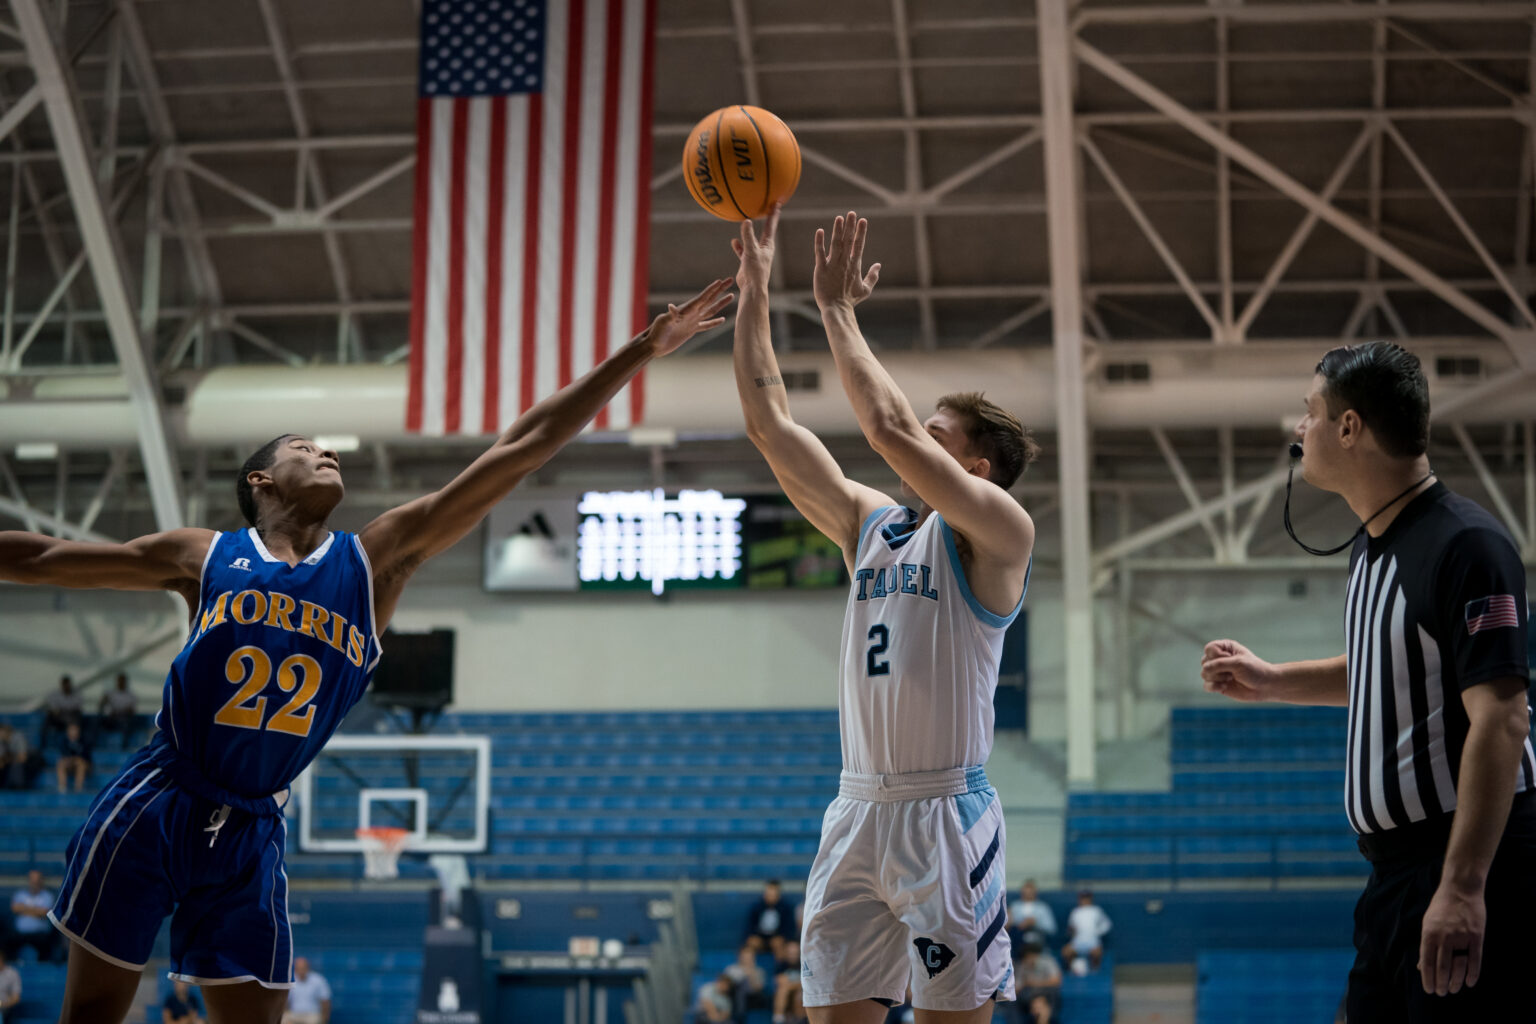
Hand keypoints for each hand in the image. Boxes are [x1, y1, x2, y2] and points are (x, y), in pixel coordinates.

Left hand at [643, 278, 734, 356]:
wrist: (653, 345)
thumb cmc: (656, 333)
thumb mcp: (662, 323)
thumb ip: (669, 315)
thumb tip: (671, 307)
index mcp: (686, 310)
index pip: (702, 298)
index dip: (712, 290)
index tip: (721, 281)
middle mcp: (691, 313)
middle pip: (709, 299)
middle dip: (720, 290)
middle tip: (730, 280)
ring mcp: (692, 322)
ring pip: (711, 310)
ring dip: (721, 303)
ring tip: (731, 295)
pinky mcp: (691, 330)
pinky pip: (706, 325)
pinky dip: (714, 322)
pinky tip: (722, 319)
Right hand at [731, 204, 779, 290]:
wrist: (752, 288)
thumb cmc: (755, 270)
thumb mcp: (751, 251)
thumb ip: (748, 236)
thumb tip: (747, 221)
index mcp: (768, 245)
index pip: (771, 225)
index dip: (773, 213)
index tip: (777, 202)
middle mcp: (764, 248)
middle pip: (766, 229)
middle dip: (767, 218)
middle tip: (768, 206)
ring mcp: (756, 254)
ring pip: (753, 239)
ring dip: (750, 232)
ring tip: (748, 221)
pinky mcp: (748, 261)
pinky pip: (743, 250)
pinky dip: (739, 246)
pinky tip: (734, 241)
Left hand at [813, 210, 880, 309]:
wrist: (836, 309)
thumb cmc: (850, 300)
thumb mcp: (865, 289)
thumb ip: (873, 276)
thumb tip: (879, 265)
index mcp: (855, 265)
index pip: (859, 245)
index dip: (861, 232)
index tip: (863, 220)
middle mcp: (844, 262)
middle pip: (848, 240)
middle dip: (850, 226)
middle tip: (851, 213)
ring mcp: (833, 265)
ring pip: (836, 244)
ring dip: (838, 230)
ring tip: (839, 218)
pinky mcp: (821, 269)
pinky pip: (820, 253)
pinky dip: (819, 242)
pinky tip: (820, 231)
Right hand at [1200, 639, 1276, 702]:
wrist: (1265, 686)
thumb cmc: (1255, 670)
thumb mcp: (1238, 663)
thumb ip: (1219, 664)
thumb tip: (1204, 670)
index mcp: (1225, 648)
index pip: (1209, 649)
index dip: (1218, 655)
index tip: (1231, 659)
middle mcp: (1219, 659)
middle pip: (1204, 662)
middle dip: (1218, 668)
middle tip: (1233, 671)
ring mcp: (1217, 672)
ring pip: (1204, 674)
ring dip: (1218, 678)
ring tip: (1231, 678)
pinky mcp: (1217, 684)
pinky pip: (1206, 686)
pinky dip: (1215, 687)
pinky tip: (1225, 687)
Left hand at [1419, 880, 1483, 994]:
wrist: (1461, 889)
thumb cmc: (1442, 907)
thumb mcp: (1428, 923)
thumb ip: (1426, 945)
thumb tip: (1421, 967)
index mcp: (1429, 933)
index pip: (1427, 962)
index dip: (1427, 978)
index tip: (1428, 990)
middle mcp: (1444, 936)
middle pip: (1442, 967)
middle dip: (1441, 983)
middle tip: (1441, 993)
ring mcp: (1461, 936)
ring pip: (1458, 966)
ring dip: (1455, 981)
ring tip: (1453, 990)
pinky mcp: (1477, 936)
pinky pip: (1475, 959)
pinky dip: (1473, 973)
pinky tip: (1470, 983)